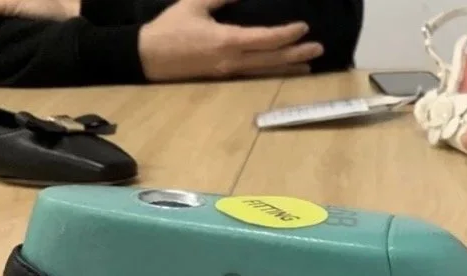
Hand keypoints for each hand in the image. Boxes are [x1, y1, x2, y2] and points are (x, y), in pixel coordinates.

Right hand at [138, 0, 322, 81]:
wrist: (148, 57)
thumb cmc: (169, 28)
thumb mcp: (194, 4)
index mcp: (226, 41)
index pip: (265, 39)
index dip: (286, 34)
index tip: (303, 27)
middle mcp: (232, 61)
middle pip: (272, 59)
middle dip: (297, 54)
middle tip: (319, 48)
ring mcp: (229, 73)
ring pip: (266, 71)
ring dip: (289, 68)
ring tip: (310, 65)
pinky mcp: (225, 77)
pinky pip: (255, 76)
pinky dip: (273, 73)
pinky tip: (284, 72)